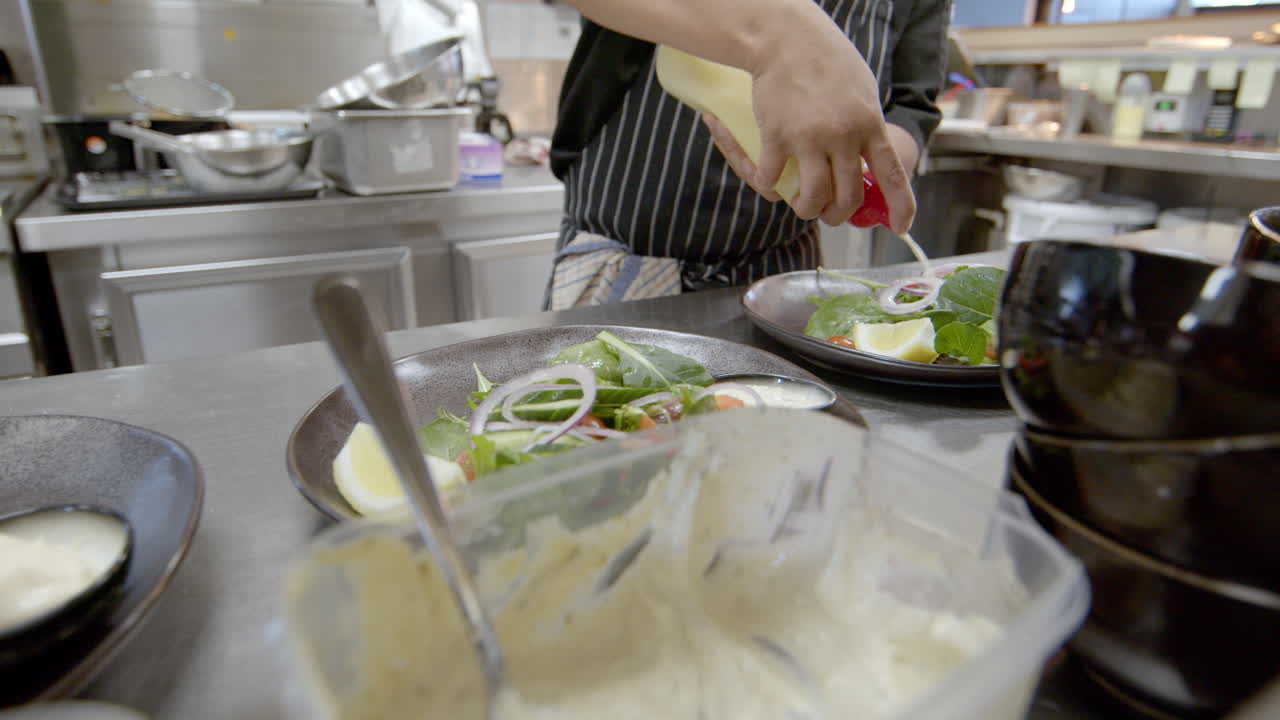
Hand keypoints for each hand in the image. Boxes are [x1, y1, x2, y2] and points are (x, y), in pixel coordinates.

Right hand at [739, 13, 915, 232]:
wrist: (788, 39)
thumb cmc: (827, 62)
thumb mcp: (862, 92)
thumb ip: (867, 127)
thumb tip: (869, 161)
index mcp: (870, 124)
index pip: (891, 174)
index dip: (900, 205)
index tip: (901, 226)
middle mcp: (844, 136)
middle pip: (847, 197)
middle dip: (838, 215)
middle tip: (829, 214)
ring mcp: (810, 139)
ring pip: (812, 197)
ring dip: (806, 209)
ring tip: (801, 203)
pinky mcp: (778, 137)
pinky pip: (773, 180)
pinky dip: (769, 187)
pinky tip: (769, 181)